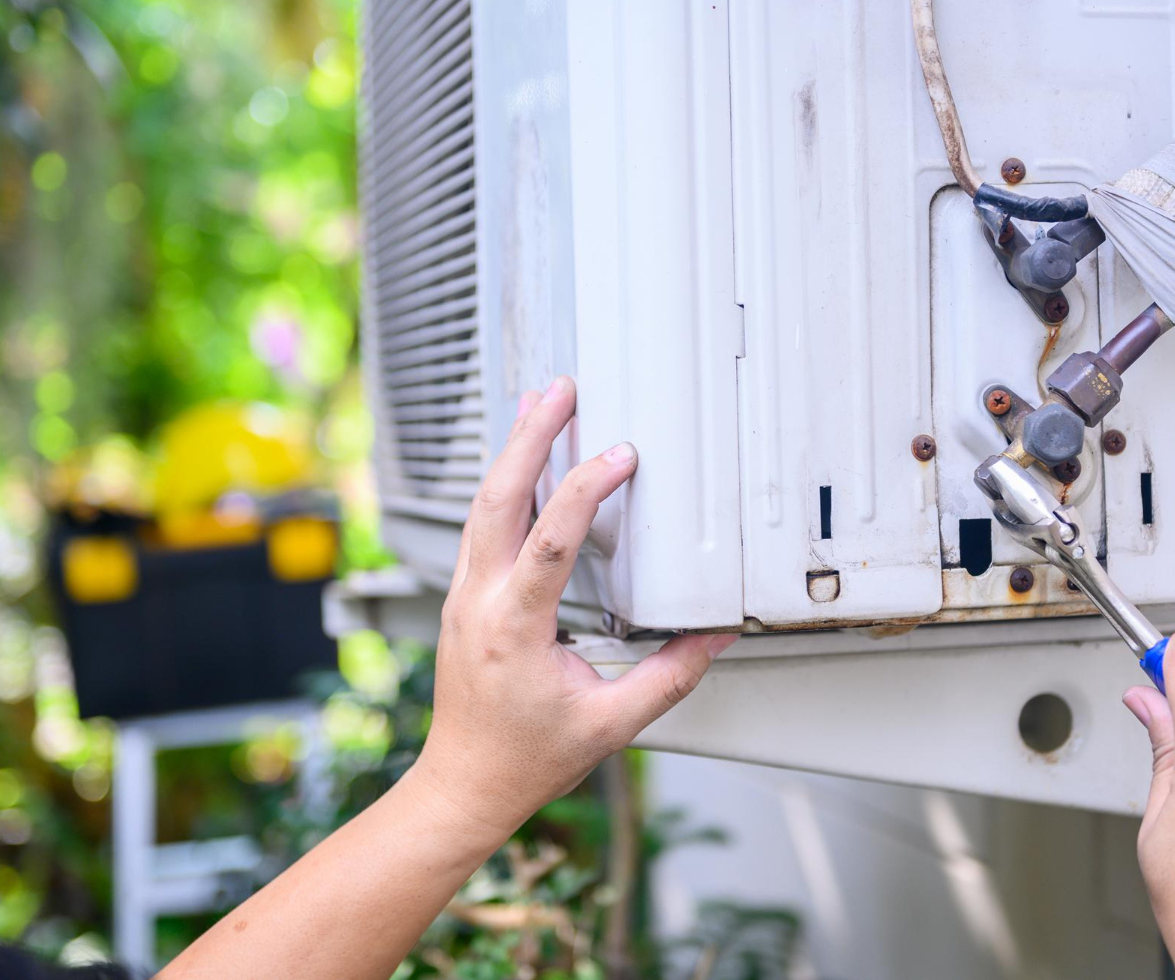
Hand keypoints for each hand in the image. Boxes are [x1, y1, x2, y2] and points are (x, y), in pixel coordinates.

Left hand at [408, 376, 734, 836]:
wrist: (464, 783)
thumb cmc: (525, 760)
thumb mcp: (610, 726)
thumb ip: (668, 678)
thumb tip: (712, 637)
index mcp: (513, 629)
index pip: (549, 542)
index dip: (583, 492)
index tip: (618, 456)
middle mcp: (479, 602)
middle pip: (497, 499)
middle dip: (529, 438)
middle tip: (560, 391)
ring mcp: (463, 597)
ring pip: (481, 505)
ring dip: (512, 452)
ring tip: (539, 405)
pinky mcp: (462, 598)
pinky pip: (479, 526)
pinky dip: (501, 485)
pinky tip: (519, 464)